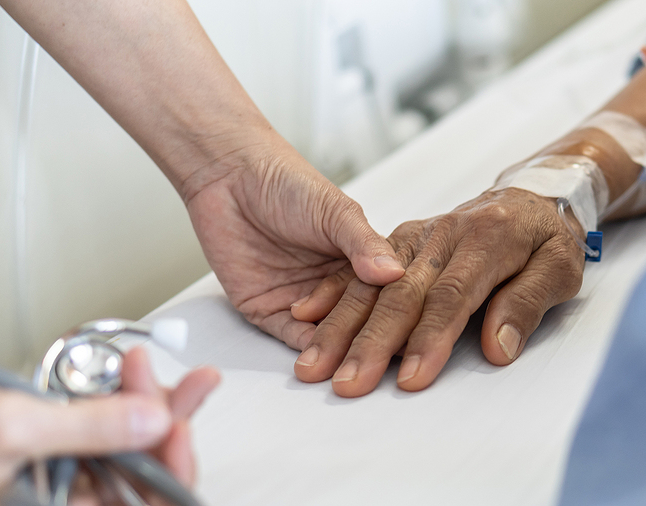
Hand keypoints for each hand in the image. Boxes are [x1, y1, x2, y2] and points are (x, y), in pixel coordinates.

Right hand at [0, 348, 218, 500]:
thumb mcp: (9, 432)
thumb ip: (85, 429)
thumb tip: (154, 419)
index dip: (173, 473)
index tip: (181, 425)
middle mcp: (68, 501)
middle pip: (145, 476)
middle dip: (170, 425)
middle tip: (191, 383)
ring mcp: (62, 479)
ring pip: (128, 450)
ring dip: (151, 407)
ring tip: (153, 367)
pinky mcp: (53, 452)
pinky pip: (102, 433)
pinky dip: (119, 403)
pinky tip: (129, 376)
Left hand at [183, 134, 404, 348]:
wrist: (230, 176)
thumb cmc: (287, 183)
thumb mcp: (336, 211)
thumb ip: (364, 243)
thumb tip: (395, 274)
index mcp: (359, 261)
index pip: (383, 296)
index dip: (397, 315)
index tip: (415, 334)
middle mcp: (334, 285)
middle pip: (357, 322)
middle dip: (369, 343)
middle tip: (387, 362)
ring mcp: (302, 300)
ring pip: (325, 335)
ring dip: (337, 352)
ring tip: (353, 369)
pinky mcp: (268, 310)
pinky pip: (288, 335)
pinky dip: (303, 348)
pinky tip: (319, 356)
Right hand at [290, 188, 585, 396]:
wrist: (531, 194)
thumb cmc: (547, 237)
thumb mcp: (561, 266)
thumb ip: (528, 304)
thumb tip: (497, 348)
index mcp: (489, 238)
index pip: (454, 296)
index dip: (430, 338)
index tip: (412, 377)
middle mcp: (446, 234)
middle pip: (403, 292)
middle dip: (373, 342)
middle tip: (350, 384)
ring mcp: (417, 235)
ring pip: (373, 281)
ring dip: (341, 325)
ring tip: (316, 365)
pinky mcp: (398, 238)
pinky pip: (358, 264)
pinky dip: (331, 291)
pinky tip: (305, 316)